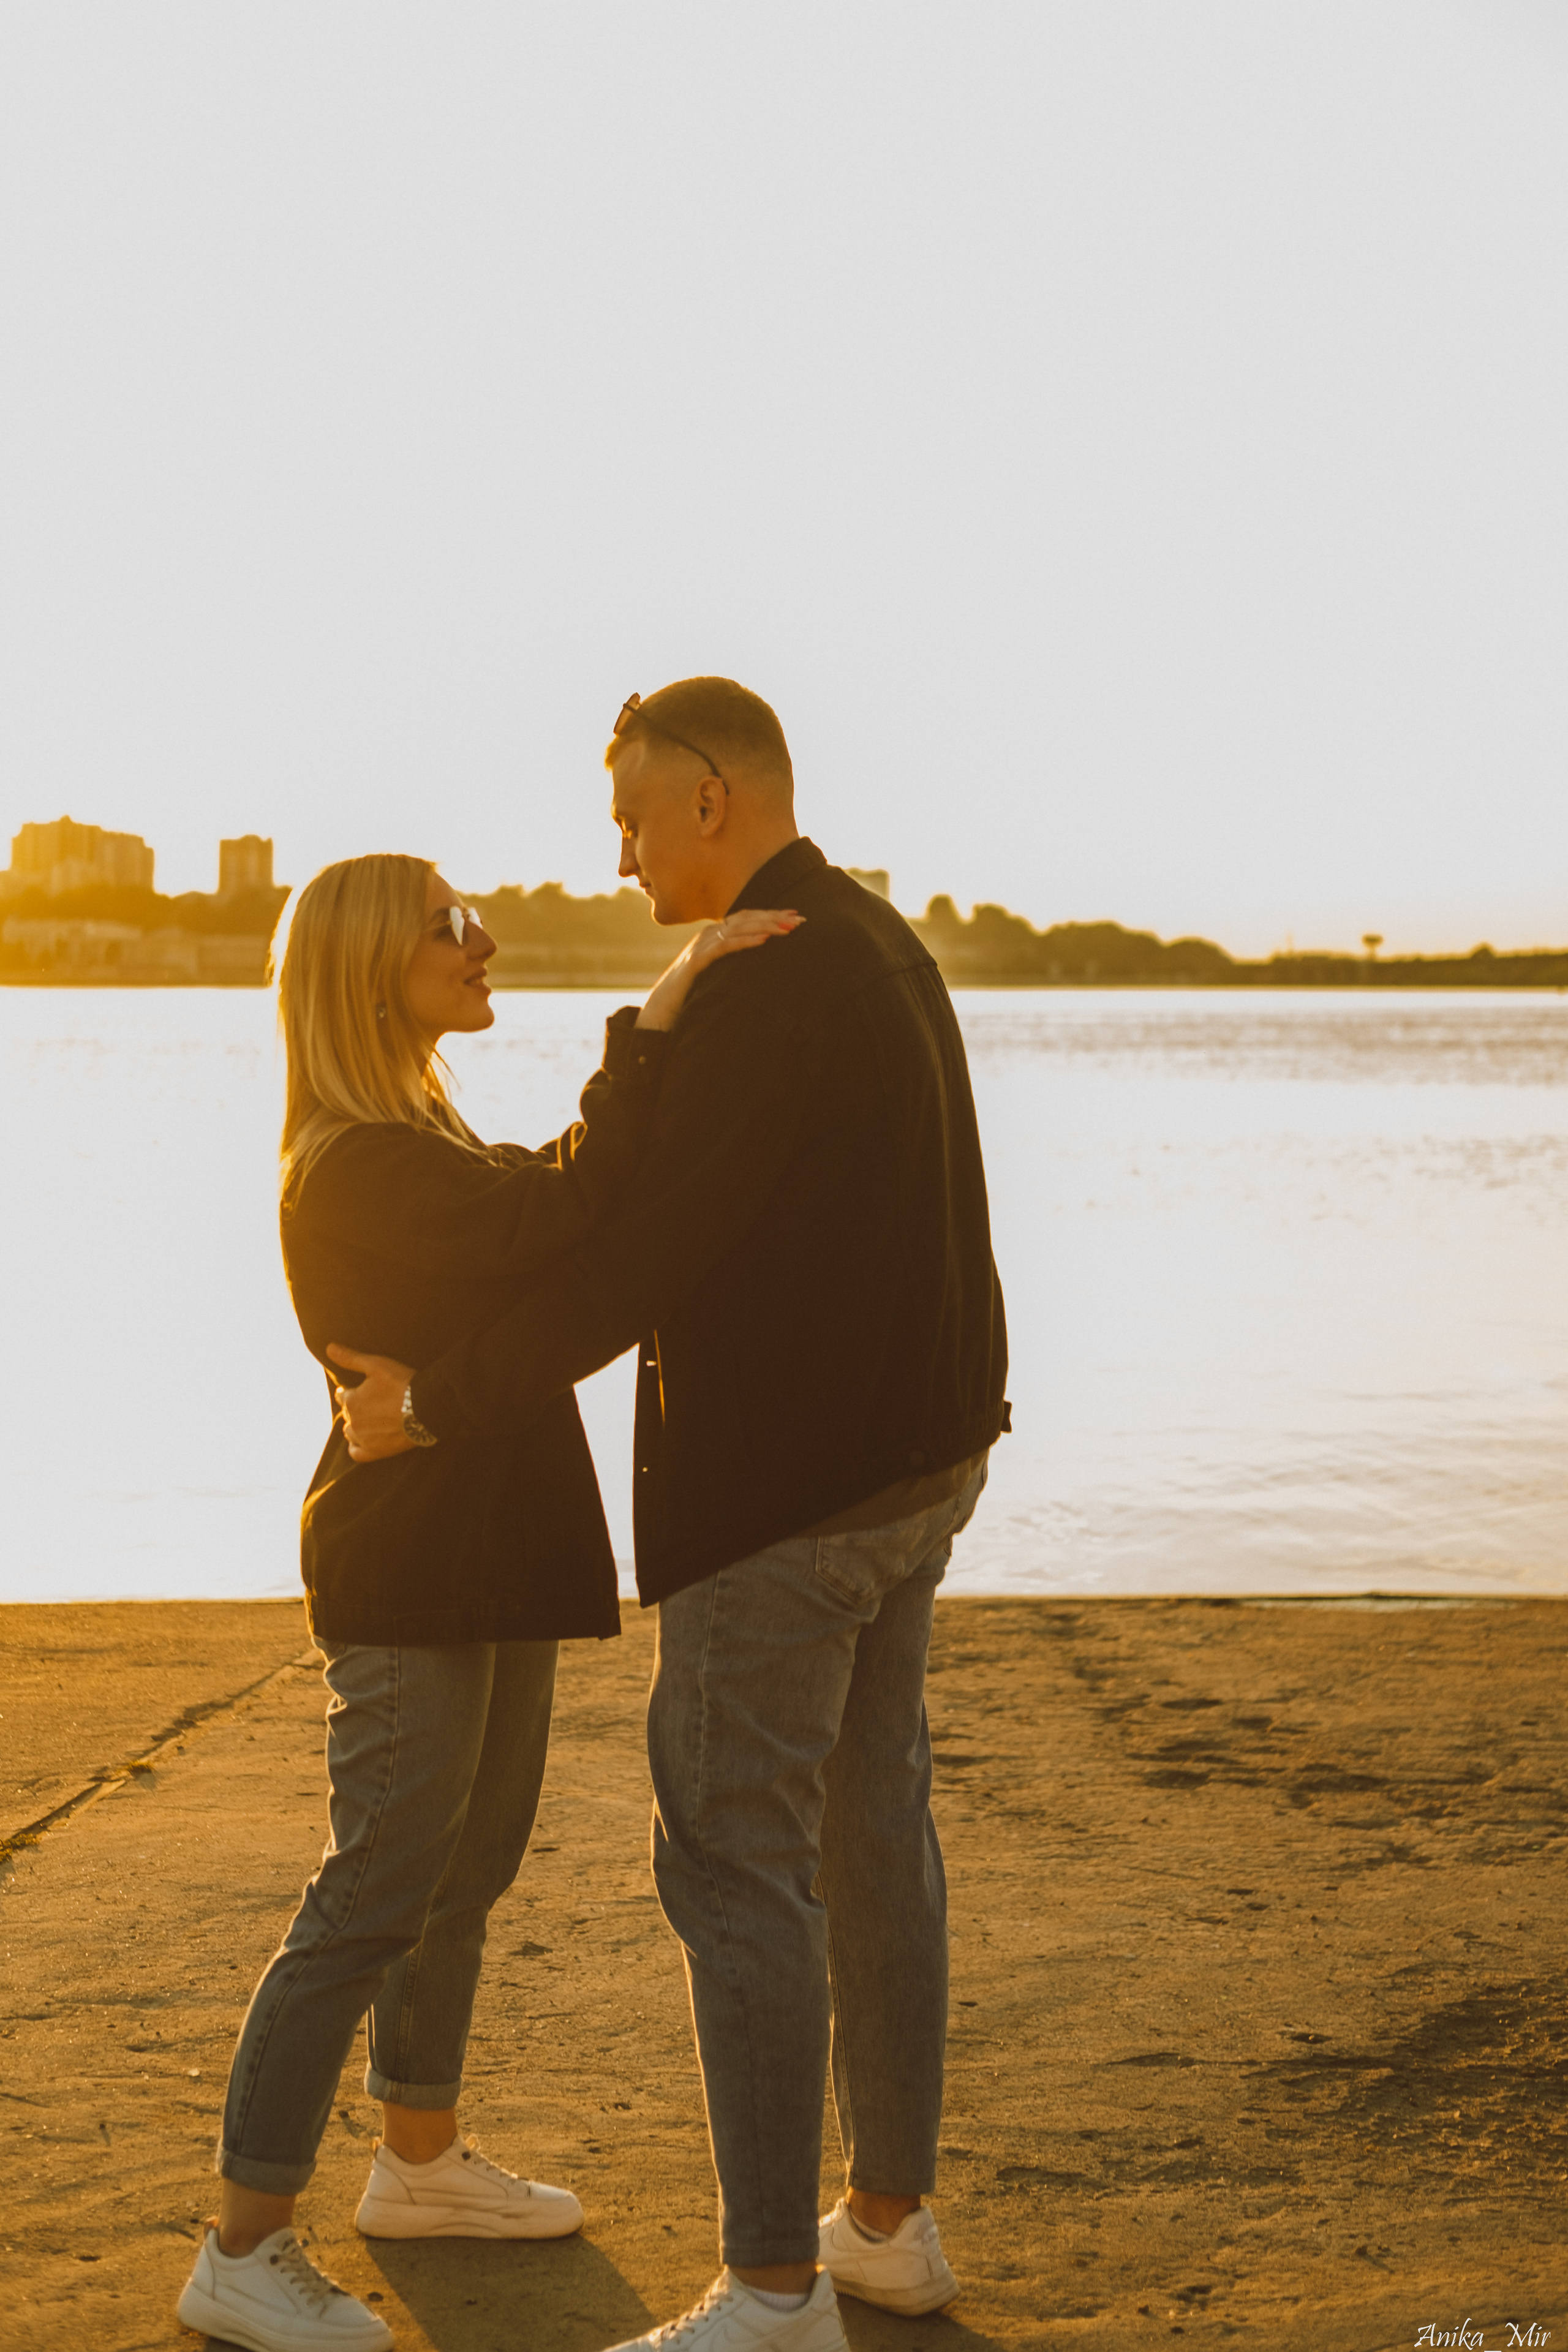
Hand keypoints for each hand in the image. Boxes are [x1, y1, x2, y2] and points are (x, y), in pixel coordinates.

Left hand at [326, 1344, 416, 1461]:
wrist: (426, 1408)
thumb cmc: (401, 1383)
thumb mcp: (376, 1365)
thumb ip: (350, 1358)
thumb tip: (329, 1348)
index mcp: (351, 1401)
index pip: (342, 1396)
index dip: (349, 1391)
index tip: (357, 1389)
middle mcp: (353, 1421)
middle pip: (347, 1414)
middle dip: (354, 1407)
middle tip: (369, 1402)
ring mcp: (363, 1438)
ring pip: (350, 1432)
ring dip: (355, 1425)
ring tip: (367, 1419)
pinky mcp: (375, 1452)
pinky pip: (356, 1453)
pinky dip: (356, 1448)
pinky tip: (362, 1441)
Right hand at [636, 909, 803, 1031]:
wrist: (660, 1009)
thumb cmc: (690, 994)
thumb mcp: (716, 973)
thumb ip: (732, 963)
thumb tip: (759, 961)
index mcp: (714, 935)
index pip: (747, 918)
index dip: (771, 915)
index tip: (795, 916)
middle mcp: (708, 935)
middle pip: (746, 918)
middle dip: (774, 918)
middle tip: (800, 920)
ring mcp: (701, 945)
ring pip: (738, 928)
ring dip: (765, 927)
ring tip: (788, 929)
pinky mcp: (696, 962)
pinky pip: (724, 947)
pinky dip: (745, 942)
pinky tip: (763, 940)